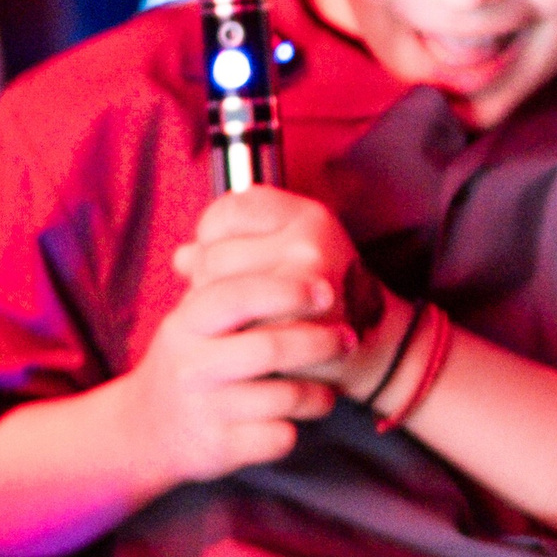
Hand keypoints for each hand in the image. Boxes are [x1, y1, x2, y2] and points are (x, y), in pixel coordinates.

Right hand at [120, 198, 361, 487]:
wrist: (145, 429)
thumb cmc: (191, 360)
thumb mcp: (194, 318)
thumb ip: (231, 283)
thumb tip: (288, 242)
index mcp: (187, 323)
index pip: (237, 296)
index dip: (285, 290)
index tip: (325, 289)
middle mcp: (192, 365)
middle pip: (270, 347)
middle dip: (320, 341)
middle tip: (347, 339)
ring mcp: (206, 408)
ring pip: (283, 397)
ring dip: (318, 393)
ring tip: (327, 389)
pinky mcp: (219, 449)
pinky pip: (278, 437)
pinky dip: (295, 430)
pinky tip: (296, 421)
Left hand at [172, 187, 402, 404]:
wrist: (378, 348)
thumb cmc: (325, 298)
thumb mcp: (292, 252)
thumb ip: (235, 245)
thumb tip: (179, 257)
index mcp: (308, 214)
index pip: (231, 208)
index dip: (210, 232)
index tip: (217, 253)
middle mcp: (308, 241)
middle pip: (215, 255)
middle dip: (207, 281)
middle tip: (228, 300)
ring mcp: (305, 285)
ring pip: (218, 294)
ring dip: (214, 310)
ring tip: (239, 319)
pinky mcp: (298, 327)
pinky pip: (236, 328)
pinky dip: (232, 337)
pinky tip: (246, 339)